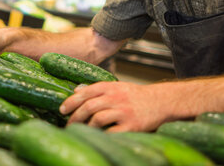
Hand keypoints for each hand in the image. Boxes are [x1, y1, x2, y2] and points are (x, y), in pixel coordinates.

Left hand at [59, 81, 176, 132]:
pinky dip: (102, 135)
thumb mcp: (118, 86)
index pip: (86, 92)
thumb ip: (98, 89)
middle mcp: (116, 98)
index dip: (71, 101)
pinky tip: (97, 137)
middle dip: (75, 116)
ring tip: (80, 131)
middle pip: (89, 106)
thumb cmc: (137, 96)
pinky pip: (111, 132)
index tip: (62, 109)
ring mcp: (123, 112)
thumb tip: (76, 90)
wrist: (162, 101)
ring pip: (97, 119)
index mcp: (111, 87)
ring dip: (86, 126)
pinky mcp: (131, 126)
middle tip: (68, 124)